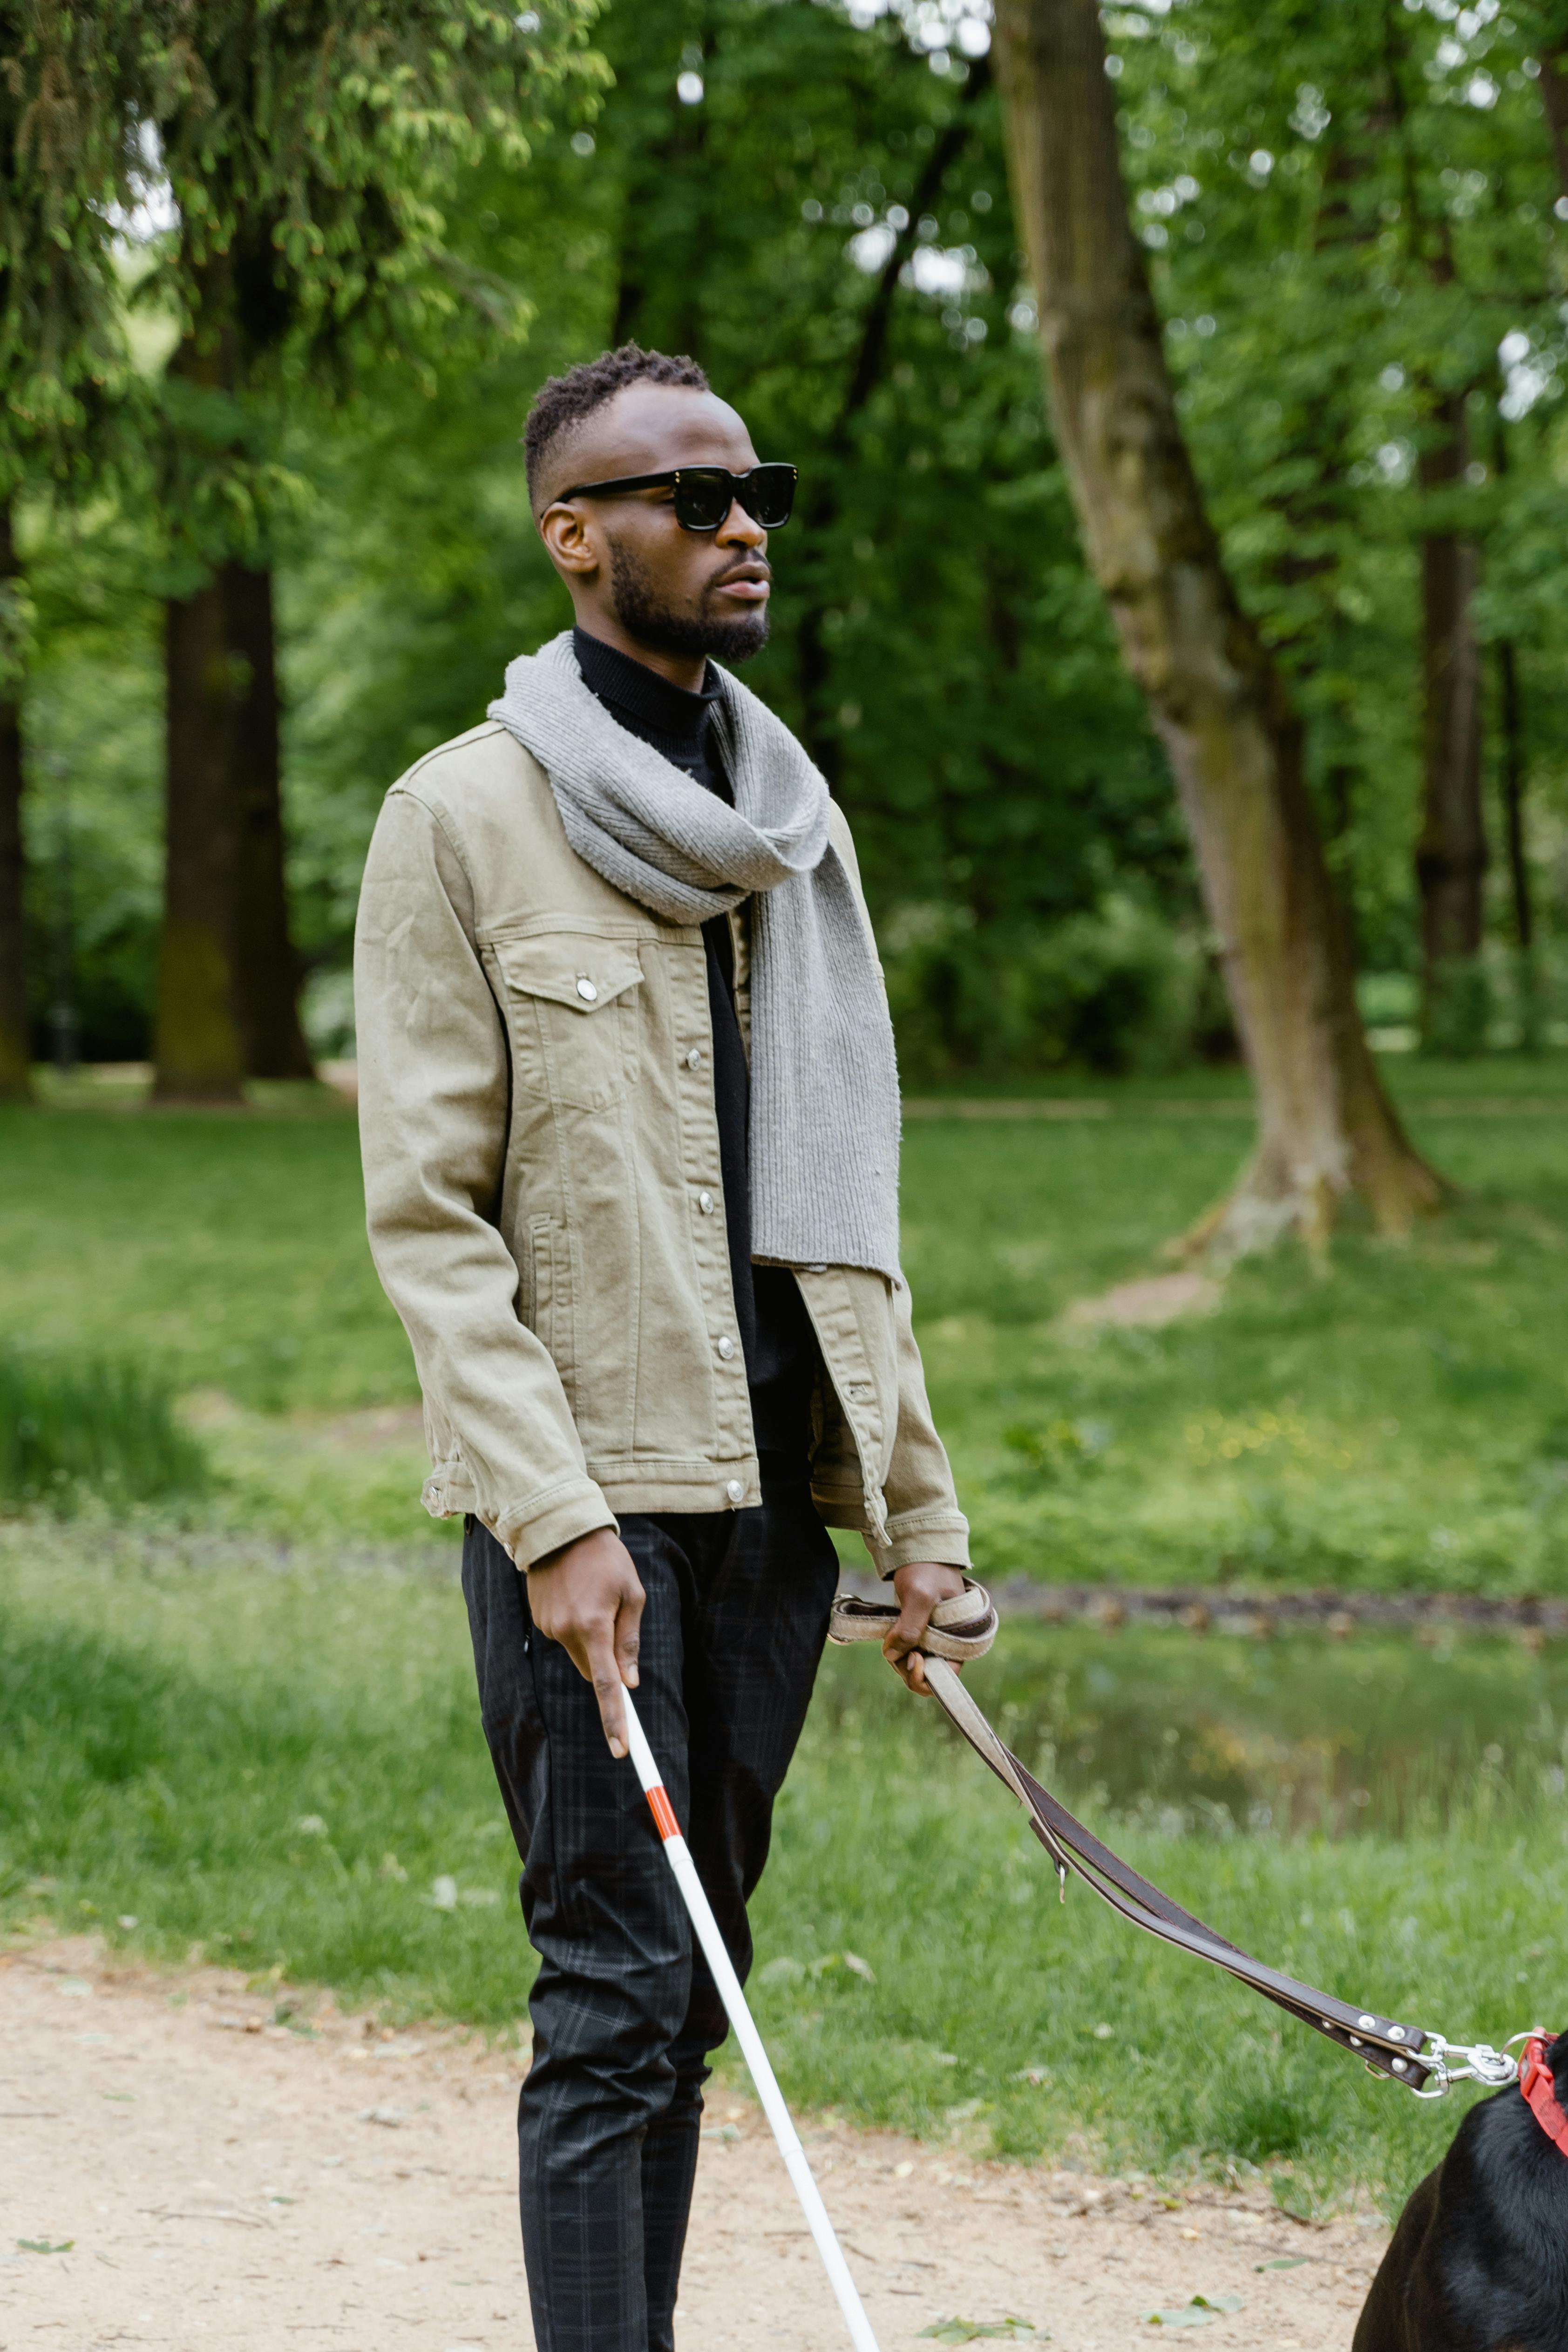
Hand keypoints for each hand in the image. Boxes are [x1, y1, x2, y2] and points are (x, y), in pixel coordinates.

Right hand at [527, 1528, 644, 1754]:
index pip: (605, 1685)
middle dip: (606, 1661)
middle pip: (591, 1670)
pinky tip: (577, 1595)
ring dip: (590, 1639)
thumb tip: (629, 1682)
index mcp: (594, 1626)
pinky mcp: (539, 1620)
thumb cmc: (605, 1559)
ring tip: (593, 1597)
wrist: (560, 1529)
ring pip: (578, 1653)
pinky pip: (564, 1636)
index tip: (622, 1749)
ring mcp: (549, 1627)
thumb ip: (629, 1640)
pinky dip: (575, 1626)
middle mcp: (566, 1632)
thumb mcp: (631, 1593)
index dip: (614, 1719)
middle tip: (615, 1623)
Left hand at [882, 1561, 968, 1695]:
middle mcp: (948, 1641)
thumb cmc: (927, 1568)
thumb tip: (892, 1655)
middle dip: (908, 1667)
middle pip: (928, 1674)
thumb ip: (909, 1627)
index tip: (912, 1658)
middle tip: (893, 1648)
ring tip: (891, 1639)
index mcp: (959, 1637)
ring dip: (899, 1658)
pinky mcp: (919, 1631)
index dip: (927, 1676)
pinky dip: (897, 1649)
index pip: (947, 1675)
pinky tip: (891, 1636)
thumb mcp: (920, 1595)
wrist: (919, 1549)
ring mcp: (933, 1637)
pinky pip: (908, 1652)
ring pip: (915, 1664)